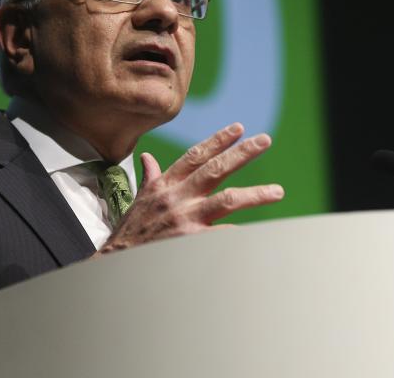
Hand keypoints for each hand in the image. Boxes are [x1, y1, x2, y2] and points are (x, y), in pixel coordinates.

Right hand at [97, 123, 283, 253]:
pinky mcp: (190, 242)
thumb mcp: (139, 200)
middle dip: (242, 153)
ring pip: (227, 200)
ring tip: (277, 191)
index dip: (218, 140)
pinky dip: (240, 234)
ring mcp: (184, 219)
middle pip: (215, 169)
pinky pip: (223, 235)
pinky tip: (258, 234)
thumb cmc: (130, 233)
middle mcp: (176, 197)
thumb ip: (151, 178)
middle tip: (265, 141)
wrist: (116, 264)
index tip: (239, 129)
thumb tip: (149, 158)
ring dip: (255, 195)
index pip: (195, 156)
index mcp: (165, 185)